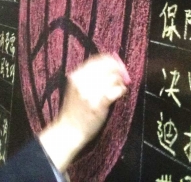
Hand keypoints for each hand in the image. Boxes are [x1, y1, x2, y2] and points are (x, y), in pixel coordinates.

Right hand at [37, 53, 130, 172]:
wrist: (69, 130)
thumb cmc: (74, 109)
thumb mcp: (75, 87)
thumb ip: (88, 75)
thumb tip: (109, 63)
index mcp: (76, 75)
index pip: (96, 59)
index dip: (110, 60)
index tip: (117, 63)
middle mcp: (82, 82)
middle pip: (106, 66)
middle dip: (118, 69)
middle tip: (122, 75)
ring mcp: (90, 93)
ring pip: (113, 78)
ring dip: (120, 81)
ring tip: (119, 86)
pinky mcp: (98, 105)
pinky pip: (115, 91)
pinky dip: (121, 90)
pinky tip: (120, 93)